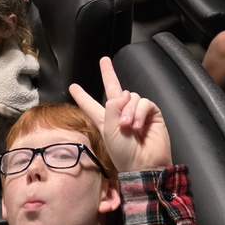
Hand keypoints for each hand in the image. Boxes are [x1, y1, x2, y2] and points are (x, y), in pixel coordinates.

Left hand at [69, 57, 171, 172]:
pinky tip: (137, 125)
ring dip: (129, 111)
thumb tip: (125, 94)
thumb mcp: (109, 130)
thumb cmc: (122, 152)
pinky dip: (139, 112)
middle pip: (113, 89)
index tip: (73, 86)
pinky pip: (144, 102)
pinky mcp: (151, 113)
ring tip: (129, 127)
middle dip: (108, 74)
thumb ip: (112, 108)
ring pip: (131, 97)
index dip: (82, 96)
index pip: (91, 105)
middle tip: (104, 60)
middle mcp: (120, 113)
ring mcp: (136, 112)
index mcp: (105, 120)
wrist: (144, 164)